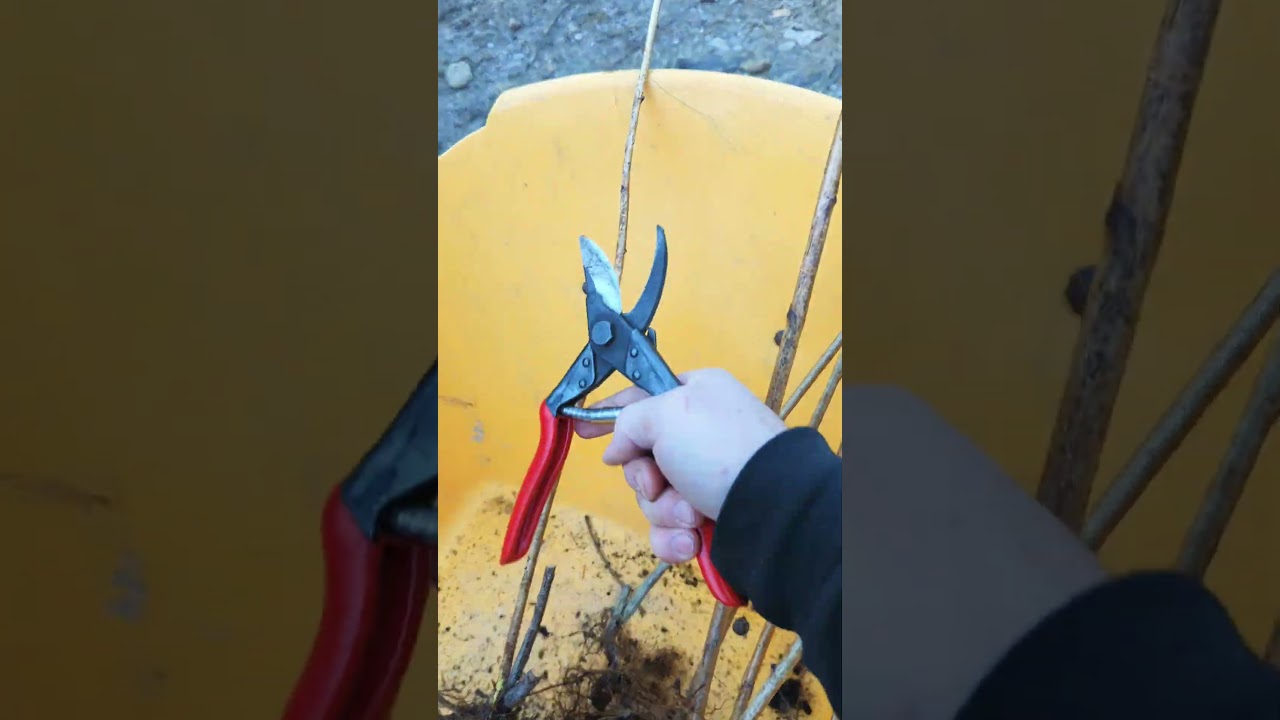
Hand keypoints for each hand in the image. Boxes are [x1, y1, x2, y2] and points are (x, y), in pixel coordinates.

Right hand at [574, 368, 785, 563]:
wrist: (771, 509)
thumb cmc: (718, 448)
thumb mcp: (666, 414)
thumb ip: (629, 421)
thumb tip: (615, 449)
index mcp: (696, 395)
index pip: (641, 398)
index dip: (610, 414)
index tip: (581, 429)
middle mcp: (700, 435)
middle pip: (641, 458)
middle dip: (646, 480)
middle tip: (662, 483)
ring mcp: (705, 479)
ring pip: (653, 498)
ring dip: (664, 511)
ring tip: (692, 516)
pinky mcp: (709, 518)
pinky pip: (668, 529)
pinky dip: (674, 537)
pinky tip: (691, 541)